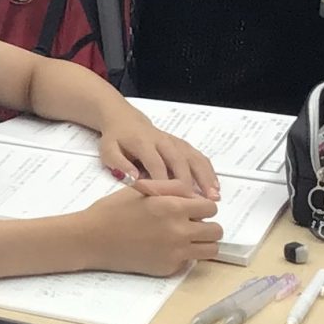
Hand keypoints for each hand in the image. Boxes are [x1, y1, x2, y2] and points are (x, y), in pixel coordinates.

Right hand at [78, 177, 224, 275]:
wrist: (91, 238)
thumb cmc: (113, 210)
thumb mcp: (142, 188)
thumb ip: (173, 188)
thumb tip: (195, 197)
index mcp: (174, 207)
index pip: (211, 208)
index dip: (201, 207)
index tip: (190, 209)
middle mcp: (179, 231)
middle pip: (216, 230)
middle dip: (206, 225)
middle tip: (189, 225)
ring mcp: (175, 252)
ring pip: (211, 250)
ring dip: (202, 243)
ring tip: (186, 239)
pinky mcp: (168, 268)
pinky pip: (189, 262)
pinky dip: (183, 256)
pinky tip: (164, 249)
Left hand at [97, 113, 218, 196]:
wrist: (125, 119)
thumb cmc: (116, 140)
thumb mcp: (108, 151)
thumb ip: (119, 164)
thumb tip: (133, 177)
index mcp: (143, 143)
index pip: (156, 164)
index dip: (163, 182)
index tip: (170, 202)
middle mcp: (163, 141)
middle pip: (179, 162)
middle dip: (189, 183)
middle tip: (198, 203)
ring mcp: (175, 142)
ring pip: (194, 159)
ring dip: (205, 177)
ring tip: (214, 196)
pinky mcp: (183, 145)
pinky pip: (199, 157)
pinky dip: (209, 171)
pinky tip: (215, 187)